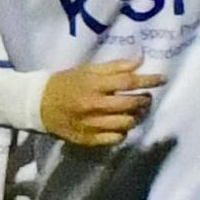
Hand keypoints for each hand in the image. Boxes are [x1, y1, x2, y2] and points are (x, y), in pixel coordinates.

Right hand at [40, 60, 161, 147]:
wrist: (37, 104)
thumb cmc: (65, 83)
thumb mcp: (87, 70)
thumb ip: (115, 67)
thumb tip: (140, 61)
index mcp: (94, 85)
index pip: (128, 82)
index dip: (148, 80)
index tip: (162, 79)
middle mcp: (94, 105)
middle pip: (130, 105)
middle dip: (144, 100)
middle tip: (146, 97)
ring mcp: (91, 124)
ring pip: (125, 124)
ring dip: (136, 117)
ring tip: (136, 111)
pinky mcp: (87, 139)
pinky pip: (114, 139)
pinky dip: (122, 132)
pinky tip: (120, 125)